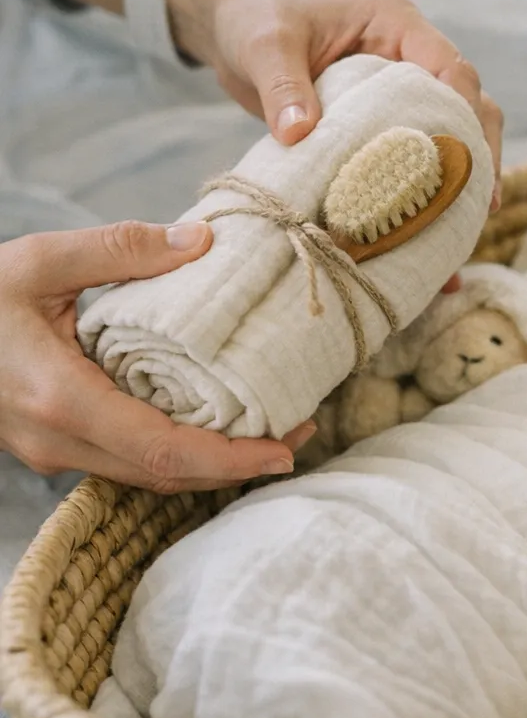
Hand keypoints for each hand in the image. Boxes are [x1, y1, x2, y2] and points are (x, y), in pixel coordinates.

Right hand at [0, 221, 314, 492]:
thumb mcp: (37, 260)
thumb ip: (120, 249)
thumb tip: (201, 241)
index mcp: (62, 400)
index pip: (164, 450)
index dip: (230, 459)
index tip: (284, 450)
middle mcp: (59, 441)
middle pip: (166, 475)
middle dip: (236, 465)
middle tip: (297, 436)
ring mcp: (51, 452)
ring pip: (146, 476)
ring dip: (209, 463)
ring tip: (268, 431)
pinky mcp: (53, 445)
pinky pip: (125, 462)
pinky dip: (176, 453)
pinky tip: (209, 424)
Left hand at [168, 0, 503, 205]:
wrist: (229, 14)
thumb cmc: (255, 10)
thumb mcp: (265, 43)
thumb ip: (283, 86)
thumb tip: (298, 134)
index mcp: (396, 25)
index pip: (452, 70)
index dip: (467, 116)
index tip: (469, 164)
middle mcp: (408, 57)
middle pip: (468, 106)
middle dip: (478, 156)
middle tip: (481, 210)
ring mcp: (396, 91)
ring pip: (448, 133)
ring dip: (457, 176)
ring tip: (462, 230)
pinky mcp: (376, 120)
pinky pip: (408, 153)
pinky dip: (417, 188)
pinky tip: (423, 232)